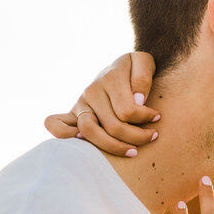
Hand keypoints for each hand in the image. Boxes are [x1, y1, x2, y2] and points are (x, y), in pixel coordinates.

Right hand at [44, 52, 161, 156]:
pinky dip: (65, 135)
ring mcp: (81, 103)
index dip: (145, 118)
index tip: (157, 117)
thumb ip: (143, 76)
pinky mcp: (73, 114)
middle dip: (137, 137)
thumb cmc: (134, 70)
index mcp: (110, 77)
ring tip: (133, 152)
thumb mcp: (144, 62)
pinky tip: (86, 144)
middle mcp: (92, 91)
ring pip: (90, 132)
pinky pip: (57, 124)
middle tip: (153, 136)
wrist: (120, 67)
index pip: (127, 110)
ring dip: (114, 147)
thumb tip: (137, 100)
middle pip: (112, 126)